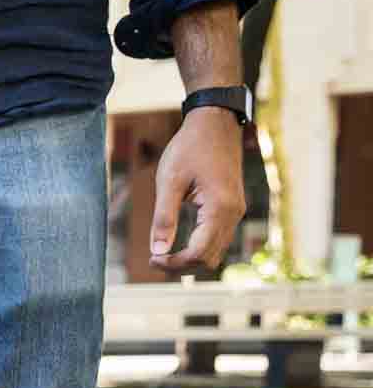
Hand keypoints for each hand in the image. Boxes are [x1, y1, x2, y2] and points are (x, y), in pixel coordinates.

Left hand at [150, 108, 245, 274]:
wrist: (215, 122)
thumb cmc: (190, 147)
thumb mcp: (169, 181)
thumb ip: (163, 218)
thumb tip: (158, 250)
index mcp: (220, 208)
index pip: (198, 253)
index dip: (173, 263)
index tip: (151, 258)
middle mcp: (233, 213)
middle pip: (209, 258)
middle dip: (181, 265)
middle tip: (153, 258)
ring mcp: (235, 211)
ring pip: (215, 251)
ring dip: (190, 258)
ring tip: (162, 253)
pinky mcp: (231, 207)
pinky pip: (217, 238)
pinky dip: (198, 247)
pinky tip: (177, 242)